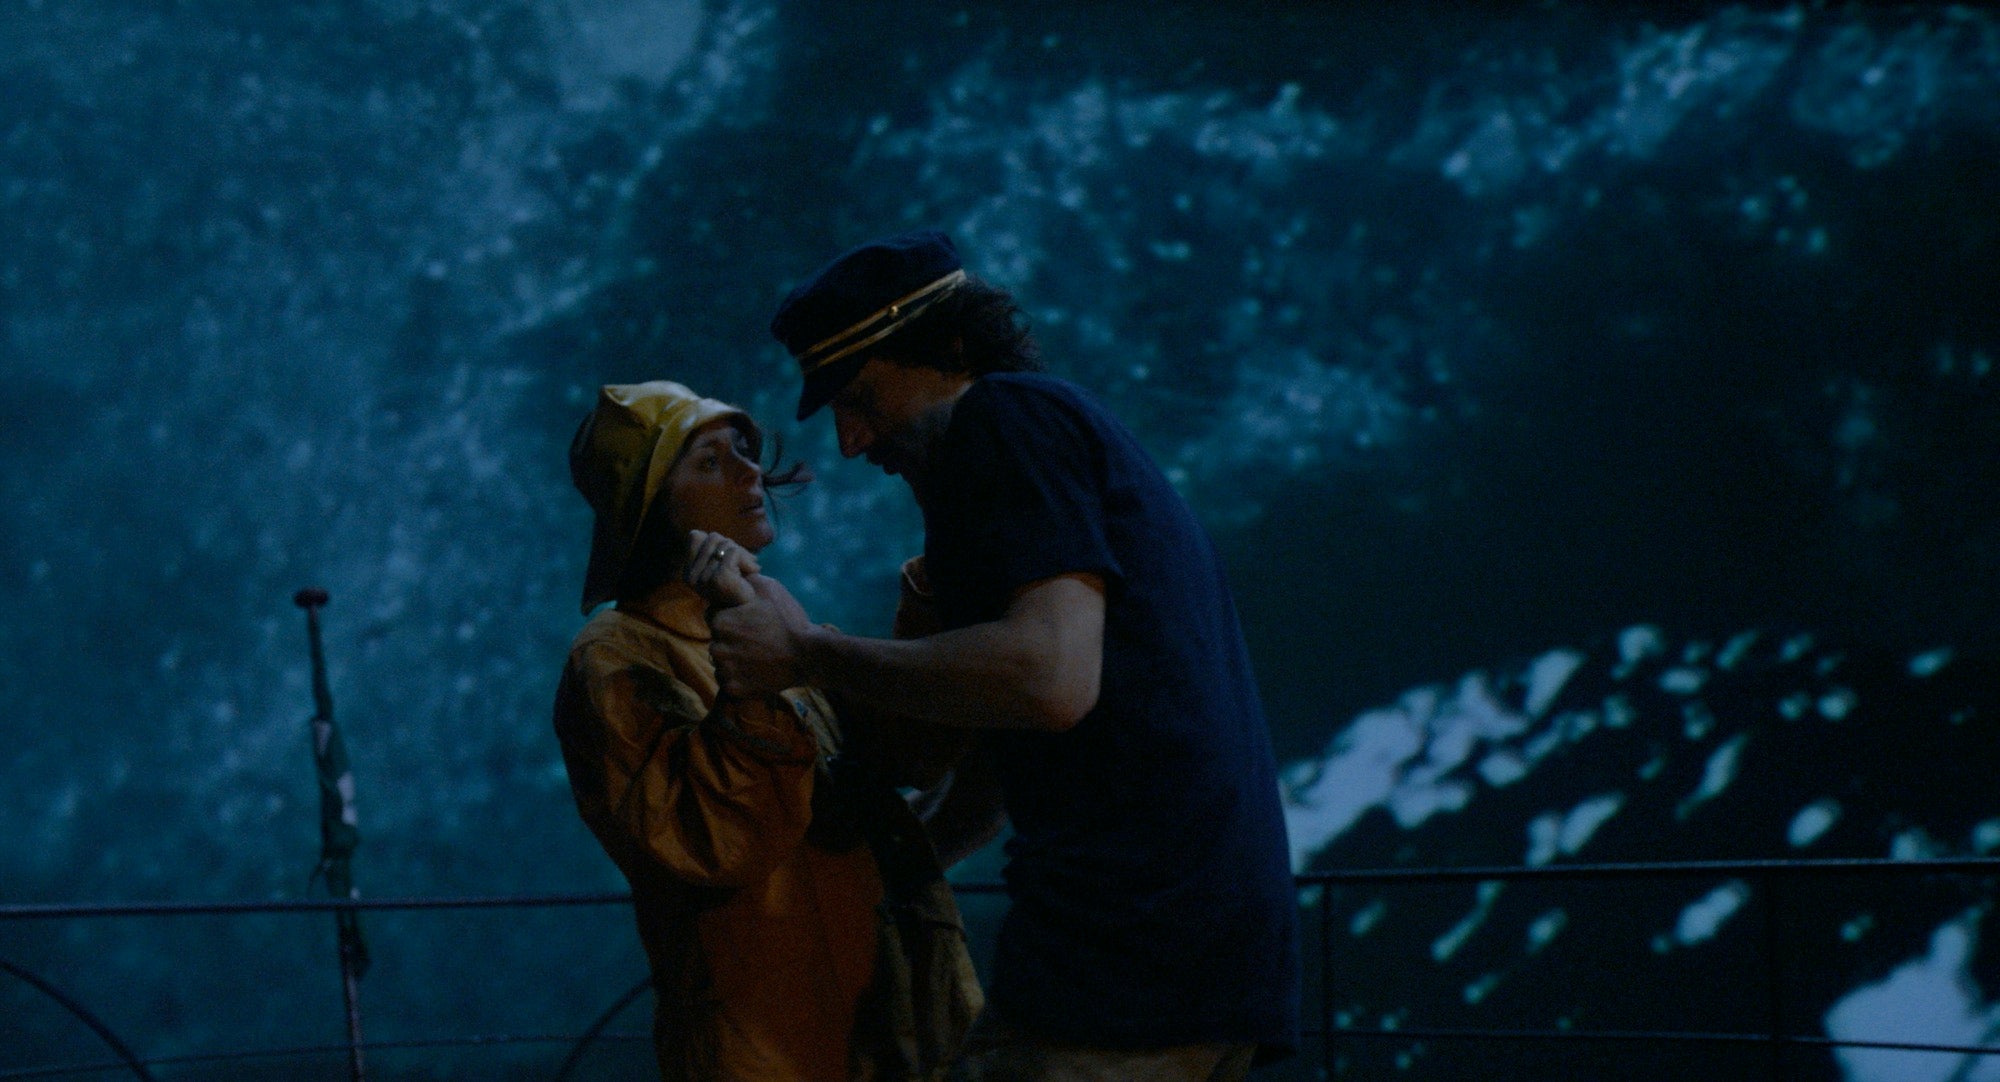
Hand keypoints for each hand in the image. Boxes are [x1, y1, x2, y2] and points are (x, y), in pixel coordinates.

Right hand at [684, 529, 760, 609]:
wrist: (754, 606)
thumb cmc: (739, 581)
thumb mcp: (721, 561)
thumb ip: (709, 547)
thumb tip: (695, 533)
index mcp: (688, 572)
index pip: (695, 536)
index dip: (717, 542)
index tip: (729, 558)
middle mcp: (691, 577)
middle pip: (712, 538)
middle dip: (733, 546)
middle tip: (744, 564)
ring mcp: (703, 579)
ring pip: (725, 545)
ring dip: (743, 554)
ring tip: (748, 570)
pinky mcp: (718, 579)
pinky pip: (734, 552)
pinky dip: (747, 559)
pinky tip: (752, 572)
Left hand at [710, 574, 813, 696]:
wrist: (809, 656)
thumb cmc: (788, 620)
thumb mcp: (767, 588)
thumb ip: (741, 580)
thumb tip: (729, 574)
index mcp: (719, 621)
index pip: (714, 616)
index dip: (732, 616)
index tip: (750, 621)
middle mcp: (716, 647)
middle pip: (717, 639)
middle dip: (732, 637)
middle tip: (758, 638)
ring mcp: (724, 670)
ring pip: (722, 660)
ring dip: (735, 657)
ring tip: (759, 654)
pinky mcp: (733, 689)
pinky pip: (729, 680)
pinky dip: (741, 677)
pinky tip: (759, 669)